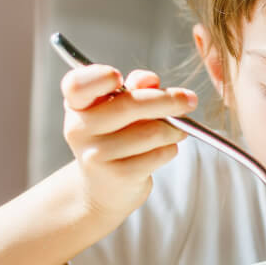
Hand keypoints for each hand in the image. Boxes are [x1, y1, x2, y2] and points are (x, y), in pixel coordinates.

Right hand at [61, 64, 196, 220]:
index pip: (76, 85)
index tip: (118, 77)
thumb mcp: (119, 106)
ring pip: (151, 131)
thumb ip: (135, 86)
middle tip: (189, 100)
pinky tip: (164, 149)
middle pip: (129, 104)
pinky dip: (170, 148)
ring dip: (173, 129)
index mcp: (76, 104)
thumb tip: (150, 81)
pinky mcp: (118, 176)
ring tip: (176, 131)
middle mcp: (79, 129)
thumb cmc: (116, 137)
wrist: (105, 187)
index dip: (98, 77)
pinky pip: (158, 154)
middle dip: (168, 100)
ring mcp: (97, 155)